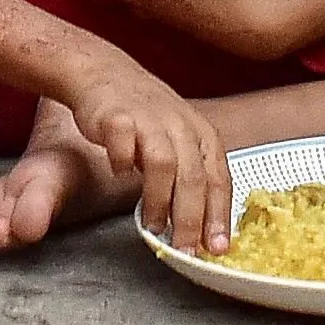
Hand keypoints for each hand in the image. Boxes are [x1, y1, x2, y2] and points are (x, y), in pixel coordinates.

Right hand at [68, 66, 233, 255]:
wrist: (103, 73)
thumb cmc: (144, 114)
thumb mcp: (178, 141)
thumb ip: (190, 178)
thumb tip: (201, 230)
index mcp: (201, 134)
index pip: (219, 179)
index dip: (220, 216)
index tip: (218, 248)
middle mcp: (180, 125)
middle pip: (194, 177)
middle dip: (192, 220)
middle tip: (186, 251)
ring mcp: (149, 119)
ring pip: (164, 164)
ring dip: (160, 200)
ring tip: (154, 228)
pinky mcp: (117, 115)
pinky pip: (123, 142)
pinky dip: (122, 162)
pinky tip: (120, 175)